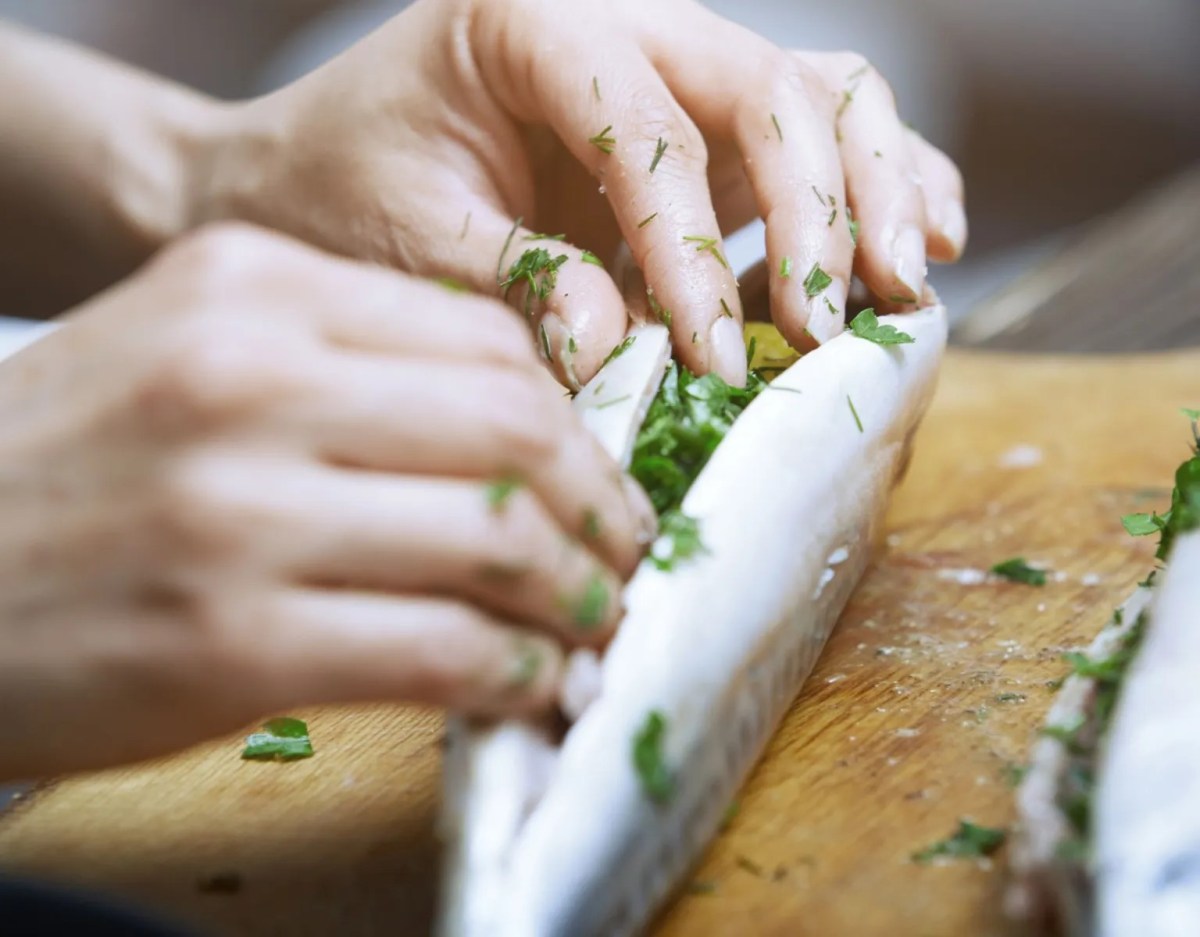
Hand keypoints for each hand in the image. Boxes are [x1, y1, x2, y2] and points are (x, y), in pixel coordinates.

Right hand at [0, 224, 653, 779]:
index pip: (486, 337)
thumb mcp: (191, 355)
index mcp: (252, 289)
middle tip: (624, 552)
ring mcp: (242, 513)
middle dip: (602, 505)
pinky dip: (512, 674)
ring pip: (499, 542)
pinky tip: (527, 685)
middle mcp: (251, 381)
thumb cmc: (66, 468)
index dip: (576, 416)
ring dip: (576, 597)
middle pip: (515, 428)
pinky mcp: (233, 642)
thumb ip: (345, 371)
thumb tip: (517, 436)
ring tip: (591, 625)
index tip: (599, 471)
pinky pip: (441, 649)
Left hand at [199, 0, 964, 386]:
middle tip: (825, 322)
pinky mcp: (701, 131)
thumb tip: (622, 348)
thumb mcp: (404, 238)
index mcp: (533, 23)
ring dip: (878, 187)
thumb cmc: (343, 191)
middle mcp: (624, 25)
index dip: (692, 245)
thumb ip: (515, 283)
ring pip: (823, 94)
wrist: (316, 171)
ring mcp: (675, 73)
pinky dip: (884, 180)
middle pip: (771, 89)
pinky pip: (819, 132)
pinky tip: (920, 240)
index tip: (712, 356)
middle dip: (819, 212)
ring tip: (899, 285)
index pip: (649, 125)